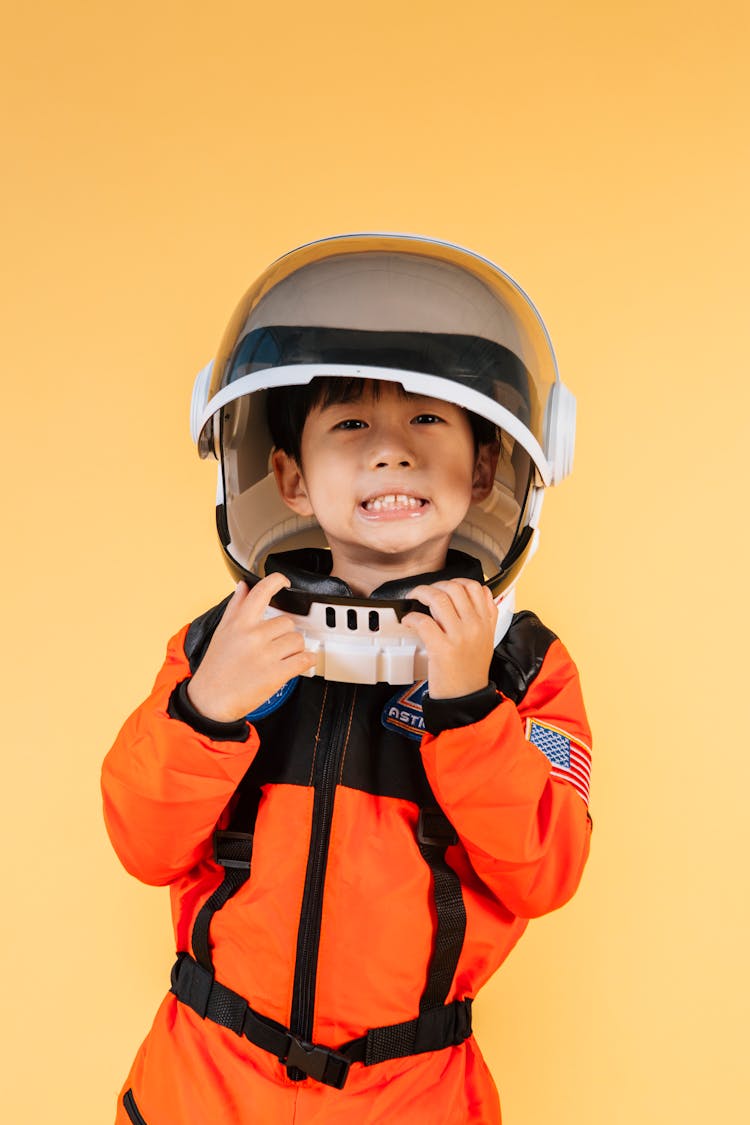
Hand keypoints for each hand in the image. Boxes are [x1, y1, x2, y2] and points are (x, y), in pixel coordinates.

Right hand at [186, 574, 315, 721]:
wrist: (210, 700)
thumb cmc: (215, 668)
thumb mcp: (221, 632)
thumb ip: (235, 607)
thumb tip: (243, 586)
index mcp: (240, 623)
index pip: (261, 592)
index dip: (276, 582)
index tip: (284, 582)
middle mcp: (253, 636)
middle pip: (287, 622)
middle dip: (285, 634)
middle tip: (275, 644)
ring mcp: (265, 655)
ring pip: (297, 640)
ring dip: (295, 649)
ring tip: (282, 657)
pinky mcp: (276, 674)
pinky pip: (304, 660)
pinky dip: (307, 661)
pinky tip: (299, 662)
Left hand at [402, 579, 496, 699]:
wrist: (467, 698)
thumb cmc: (471, 671)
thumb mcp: (486, 640)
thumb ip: (483, 617)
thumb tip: (470, 596)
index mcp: (487, 622)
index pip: (476, 587)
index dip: (456, 581)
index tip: (444, 586)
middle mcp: (475, 626)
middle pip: (455, 588)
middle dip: (435, 585)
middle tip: (425, 592)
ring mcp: (459, 636)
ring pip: (439, 599)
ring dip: (421, 593)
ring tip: (414, 599)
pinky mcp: (442, 648)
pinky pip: (423, 621)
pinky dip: (411, 617)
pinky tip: (409, 621)